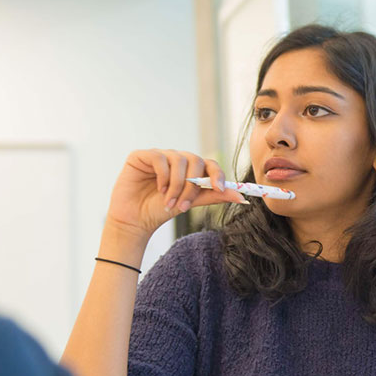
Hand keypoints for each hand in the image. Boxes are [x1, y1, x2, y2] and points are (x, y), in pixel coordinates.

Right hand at [105, 149, 246, 241]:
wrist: (135, 220)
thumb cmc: (161, 211)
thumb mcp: (190, 203)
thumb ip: (213, 196)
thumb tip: (240, 196)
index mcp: (190, 170)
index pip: (210, 164)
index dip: (217, 174)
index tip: (220, 189)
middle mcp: (177, 159)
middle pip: (196, 161)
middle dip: (193, 186)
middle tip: (184, 206)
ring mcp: (160, 156)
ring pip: (179, 160)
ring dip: (177, 185)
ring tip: (169, 202)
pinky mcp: (142, 155)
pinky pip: (160, 158)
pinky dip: (163, 176)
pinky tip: (158, 189)